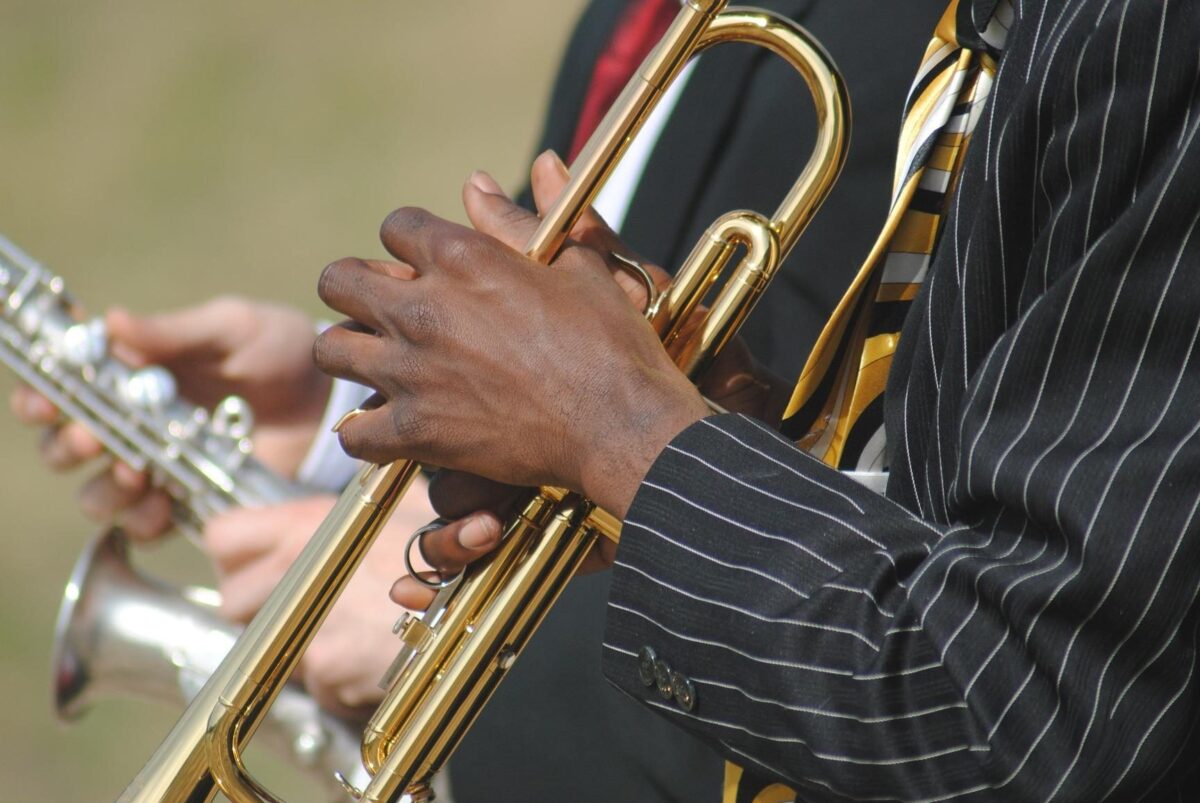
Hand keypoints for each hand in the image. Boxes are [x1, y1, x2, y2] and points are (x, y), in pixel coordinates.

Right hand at [10, 297, 329, 538]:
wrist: (330, 403)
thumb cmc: (282, 354)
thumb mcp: (234, 328)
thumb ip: (175, 331)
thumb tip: (109, 321)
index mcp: (135, 374)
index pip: (64, 387)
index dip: (41, 396)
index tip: (41, 400)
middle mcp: (136, 424)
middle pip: (65, 446)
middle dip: (67, 444)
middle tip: (90, 437)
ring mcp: (160, 466)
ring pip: (96, 492)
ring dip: (102, 486)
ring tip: (133, 470)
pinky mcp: (188, 501)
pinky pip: (143, 524)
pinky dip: (142, 517)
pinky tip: (162, 499)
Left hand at [204, 476, 436, 715]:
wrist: (480, 611)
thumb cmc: (456, 552)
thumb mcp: (407, 506)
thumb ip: (357, 510)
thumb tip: (343, 511)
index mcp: (308, 528)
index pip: (224, 537)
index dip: (237, 550)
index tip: (255, 557)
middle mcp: (297, 578)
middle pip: (233, 599)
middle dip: (260, 604)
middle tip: (302, 600)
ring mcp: (307, 632)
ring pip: (269, 646)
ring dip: (298, 643)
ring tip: (349, 627)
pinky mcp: (326, 674)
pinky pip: (314, 681)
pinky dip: (338, 675)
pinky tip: (374, 653)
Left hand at [314, 153, 711, 516]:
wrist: (622, 426)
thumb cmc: (610, 344)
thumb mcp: (578, 266)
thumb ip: (528, 220)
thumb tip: (514, 170)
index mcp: (462, 258)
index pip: (396, 227)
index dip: (410, 243)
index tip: (424, 265)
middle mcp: (424, 309)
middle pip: (339, 281)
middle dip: (356, 289)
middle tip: (382, 308)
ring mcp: (413, 372)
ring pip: (330, 350)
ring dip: (351, 352)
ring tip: (377, 362)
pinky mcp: (417, 431)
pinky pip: (354, 432)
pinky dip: (366, 431)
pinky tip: (388, 425)